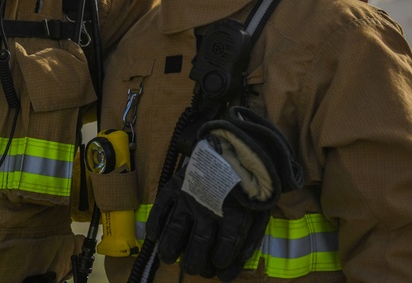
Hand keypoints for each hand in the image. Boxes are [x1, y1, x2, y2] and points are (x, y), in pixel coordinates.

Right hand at [145, 140, 270, 280]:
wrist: (231, 143)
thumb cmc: (245, 181)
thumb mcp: (258, 209)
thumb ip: (248, 239)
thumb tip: (233, 267)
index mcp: (234, 214)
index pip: (224, 247)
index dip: (221, 261)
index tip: (219, 266)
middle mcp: (209, 209)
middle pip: (198, 245)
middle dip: (195, 262)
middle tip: (192, 267)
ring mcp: (190, 197)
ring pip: (176, 231)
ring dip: (171, 249)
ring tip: (168, 258)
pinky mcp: (176, 186)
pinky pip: (161, 208)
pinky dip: (155, 223)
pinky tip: (153, 235)